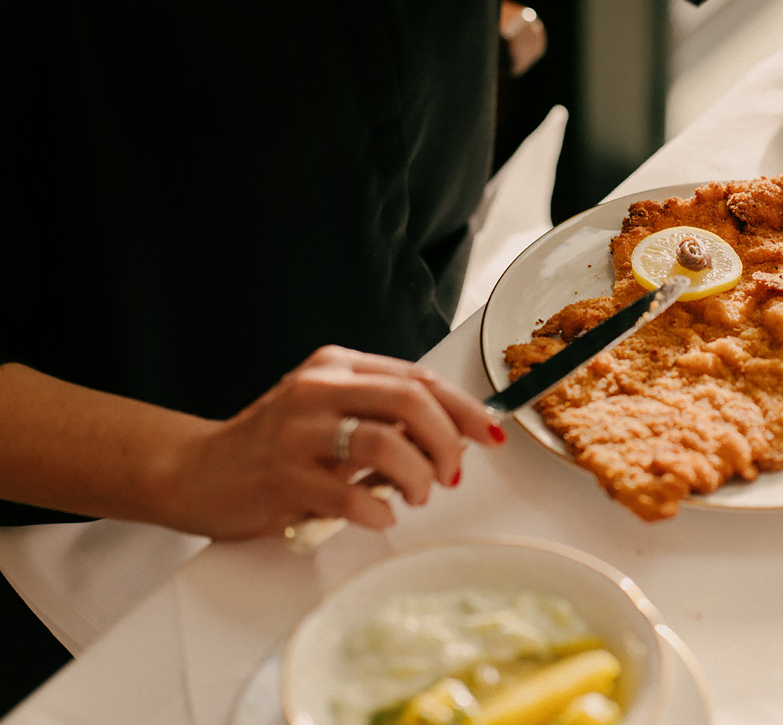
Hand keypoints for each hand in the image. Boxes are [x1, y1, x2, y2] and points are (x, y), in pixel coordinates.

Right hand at [174, 346, 502, 539]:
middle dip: (448, 441)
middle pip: (410, 402)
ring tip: (416, 495)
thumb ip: (384, 415)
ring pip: (385, 444)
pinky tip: (380, 514)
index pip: (419, 379)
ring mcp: (296, 432)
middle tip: (453, 474)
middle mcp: (318, 389)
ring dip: (418, 477)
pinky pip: (349, 495)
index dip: (464, 408)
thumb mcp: (330, 412)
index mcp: (337, 366)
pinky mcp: (281, 477)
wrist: (194, 473)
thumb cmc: (275, 446)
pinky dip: (379, 510)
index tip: (490, 434)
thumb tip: (456, 435)